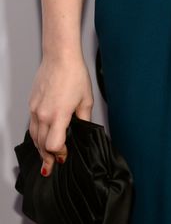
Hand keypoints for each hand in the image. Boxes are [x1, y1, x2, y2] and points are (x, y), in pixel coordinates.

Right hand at [28, 54, 92, 176]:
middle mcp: (43, 114)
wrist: (60, 57)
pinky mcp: (32, 104)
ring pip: (34, 136)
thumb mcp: (86, 99)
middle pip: (41, 145)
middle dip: (47, 157)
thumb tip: (84, 131)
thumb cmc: (74, 74)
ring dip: (40, 148)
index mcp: (58, 115)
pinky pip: (32, 125)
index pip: (53, 145)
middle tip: (52, 166)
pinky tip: (43, 137)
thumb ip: (84, 119)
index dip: (60, 154)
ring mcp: (35, 109)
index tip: (65, 155)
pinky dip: (37, 135)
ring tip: (46, 157)